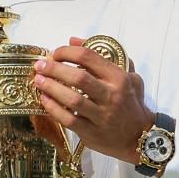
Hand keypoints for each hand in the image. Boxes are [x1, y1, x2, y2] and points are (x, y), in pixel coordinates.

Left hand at [32, 37, 154, 163]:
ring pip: (72, 99)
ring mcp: (102, 116)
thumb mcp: (127, 75)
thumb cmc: (131, 102)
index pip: (89, 57)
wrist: (141, 137)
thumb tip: (73, 40)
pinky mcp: (92, 133)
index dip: (67, 52)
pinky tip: (43, 99)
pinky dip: (53, 109)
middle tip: (40, 65)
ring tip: (37, 80)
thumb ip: (102, 56)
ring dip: (51, 88)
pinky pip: (69, 119)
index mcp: (119, 78)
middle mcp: (111, 95)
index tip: (54, 54)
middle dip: (54, 69)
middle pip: (78, 77)